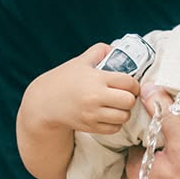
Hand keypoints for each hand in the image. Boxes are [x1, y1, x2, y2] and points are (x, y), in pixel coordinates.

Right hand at [22, 43, 139, 135]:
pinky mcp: (90, 127)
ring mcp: (92, 114)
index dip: (134, 83)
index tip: (131, 84)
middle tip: (125, 95)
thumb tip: (117, 50)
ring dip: (125, 111)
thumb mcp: (81, 61)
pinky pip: (114, 128)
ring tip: (118, 106)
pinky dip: (116, 122)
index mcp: (96, 78)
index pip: (128, 82)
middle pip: (129, 101)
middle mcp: (95, 97)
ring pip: (124, 116)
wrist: (45, 102)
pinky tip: (110, 115)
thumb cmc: (64, 79)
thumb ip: (100, 51)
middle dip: (131, 98)